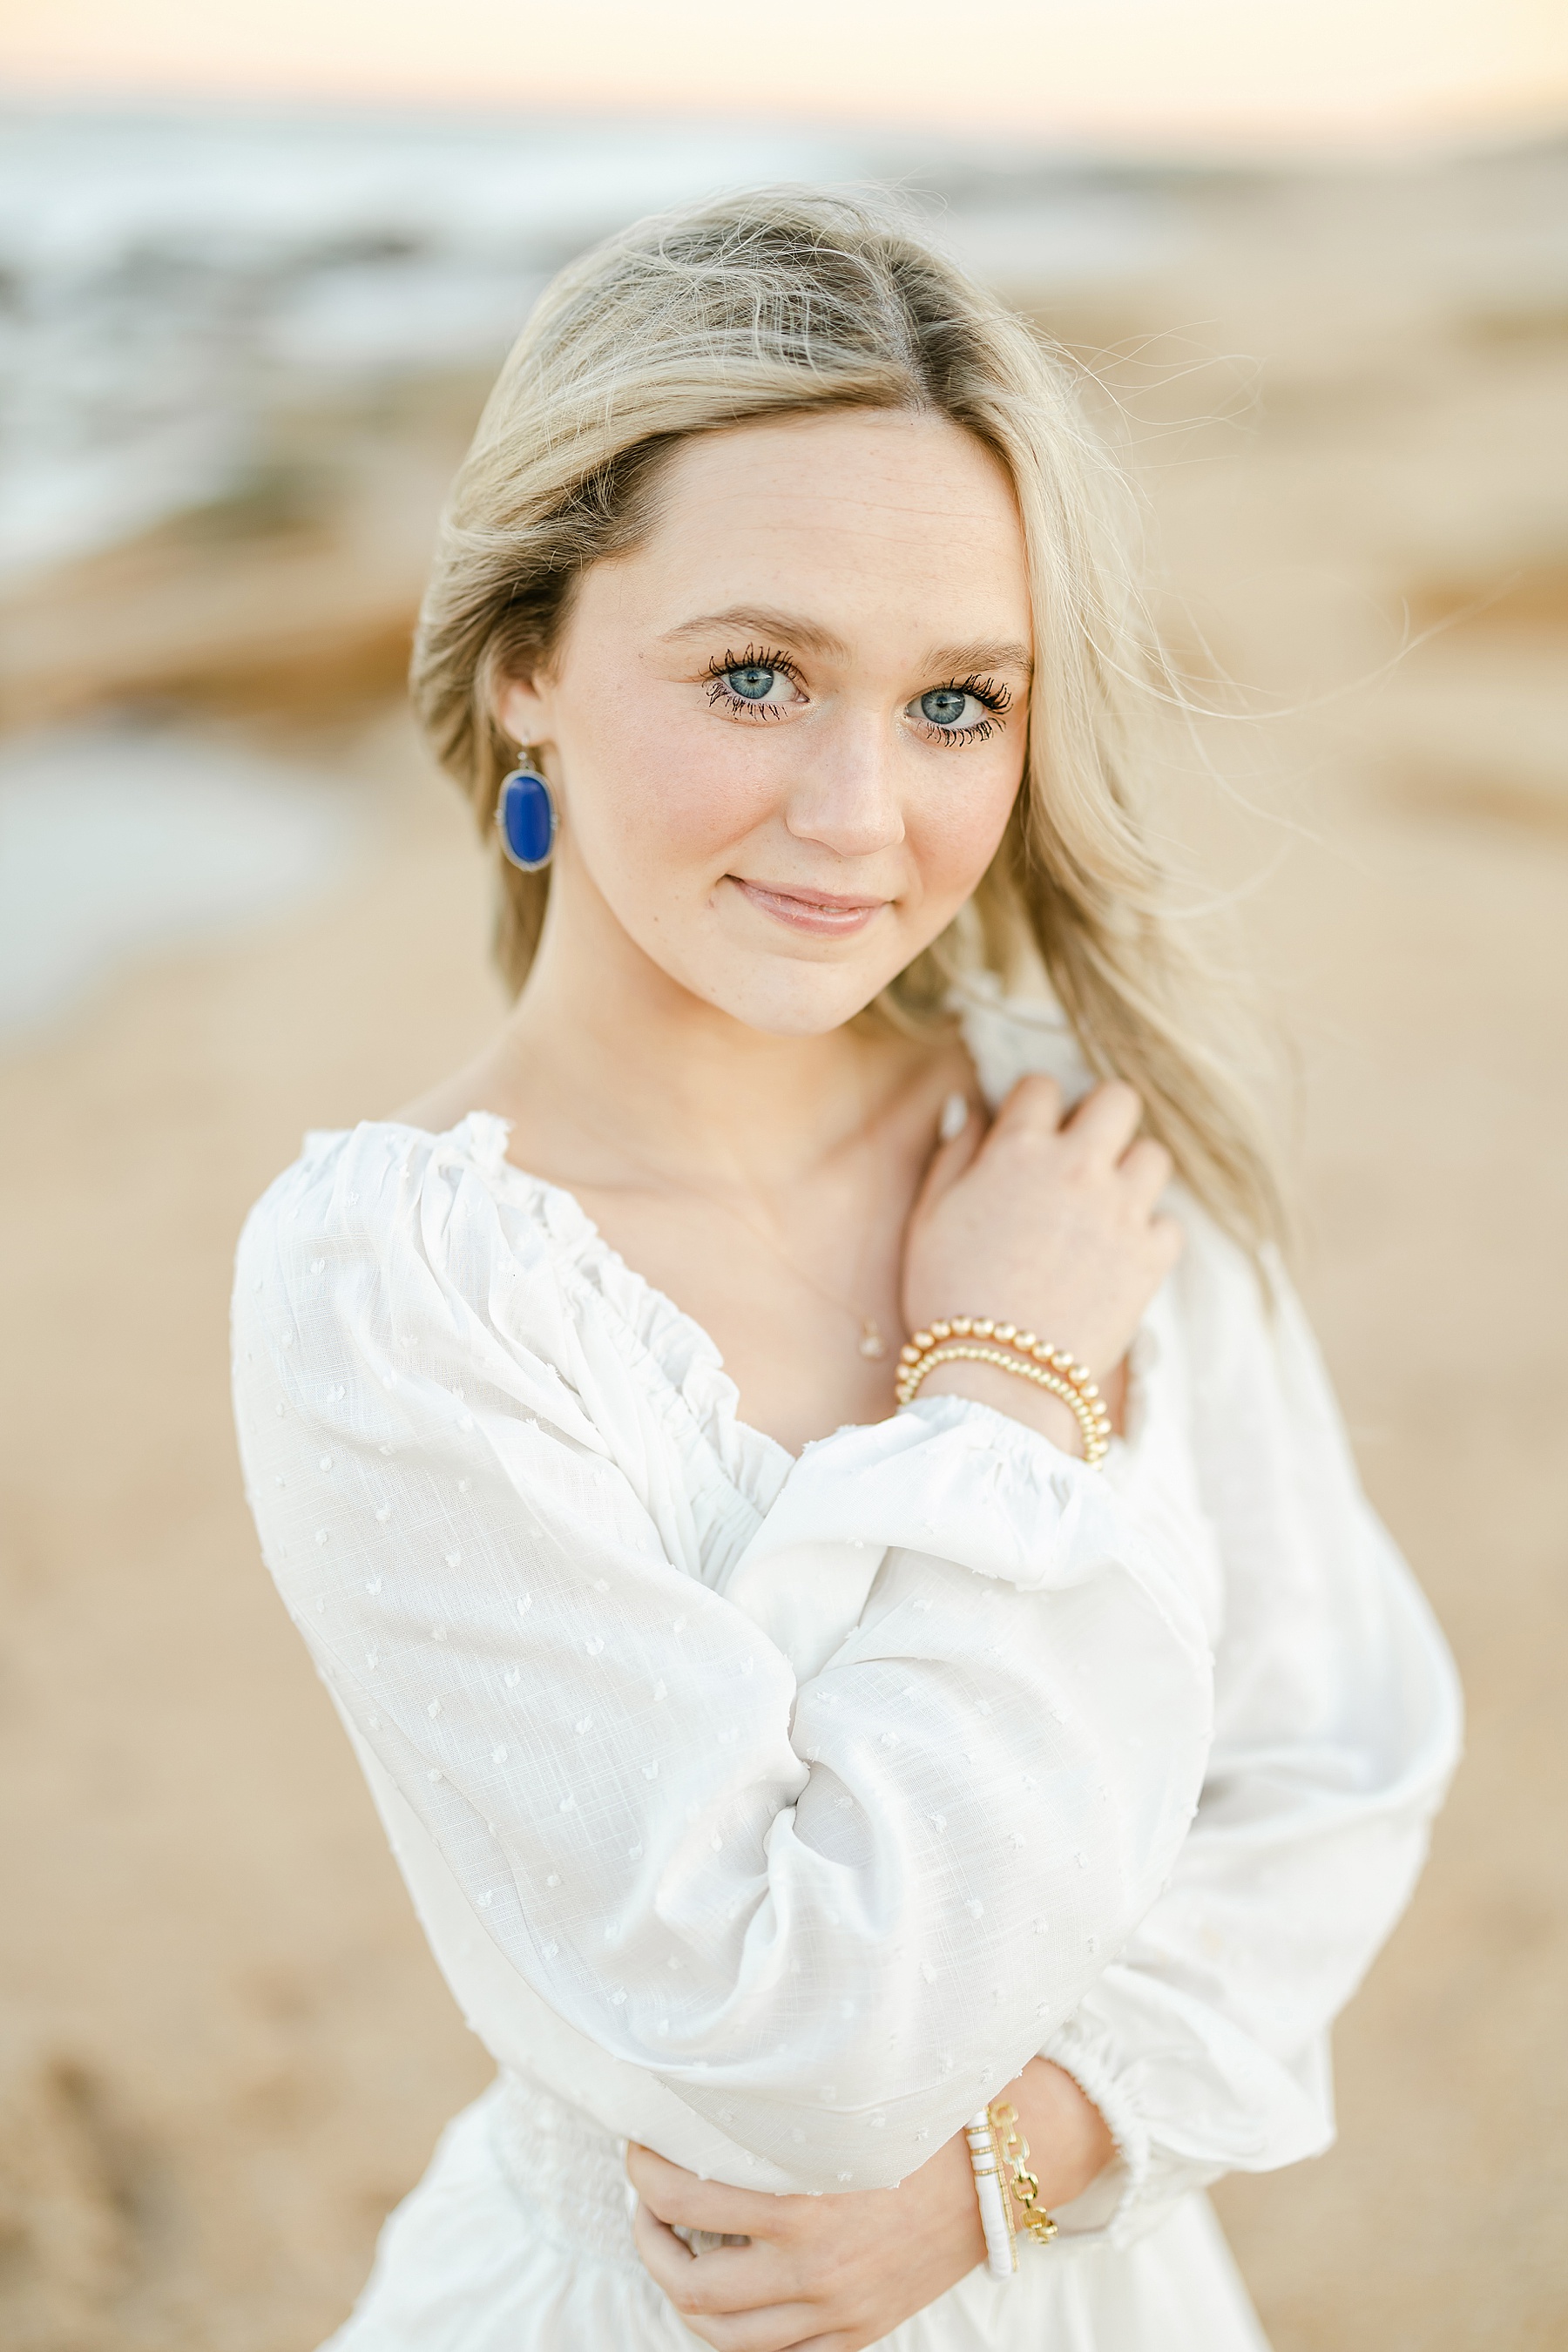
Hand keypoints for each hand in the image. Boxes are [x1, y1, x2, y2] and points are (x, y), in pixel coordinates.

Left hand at [628, 2059, 1111, 2350]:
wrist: (1002, 2167)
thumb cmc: (922, 2116)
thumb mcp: (845, 2107)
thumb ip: (780, 2111)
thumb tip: (703, 2080)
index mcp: (805, 2202)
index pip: (683, 2198)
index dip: (644, 2172)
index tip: (640, 2145)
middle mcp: (815, 2268)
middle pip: (690, 2284)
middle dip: (649, 2241)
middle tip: (646, 2202)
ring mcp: (837, 2312)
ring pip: (722, 2335)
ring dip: (682, 2291)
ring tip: (674, 2250)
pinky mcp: (859, 2335)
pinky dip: (735, 2333)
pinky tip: (728, 2294)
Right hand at [901, 1078, 1180, 1447]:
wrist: (998, 1377)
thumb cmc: (948, 1298)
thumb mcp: (927, 1218)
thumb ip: (954, 1155)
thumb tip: (974, 1110)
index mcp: (1018, 1152)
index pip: (1042, 1086)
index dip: (1033, 1106)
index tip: (1028, 1133)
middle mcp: (1078, 1169)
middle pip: (1119, 1099)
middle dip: (1101, 1116)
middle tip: (1081, 1153)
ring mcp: (1122, 1212)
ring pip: (1154, 1155)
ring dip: (1131, 1171)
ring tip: (1104, 1204)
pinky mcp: (1151, 1258)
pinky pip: (1169, 1223)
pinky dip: (1150, 1234)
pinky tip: (1120, 1254)